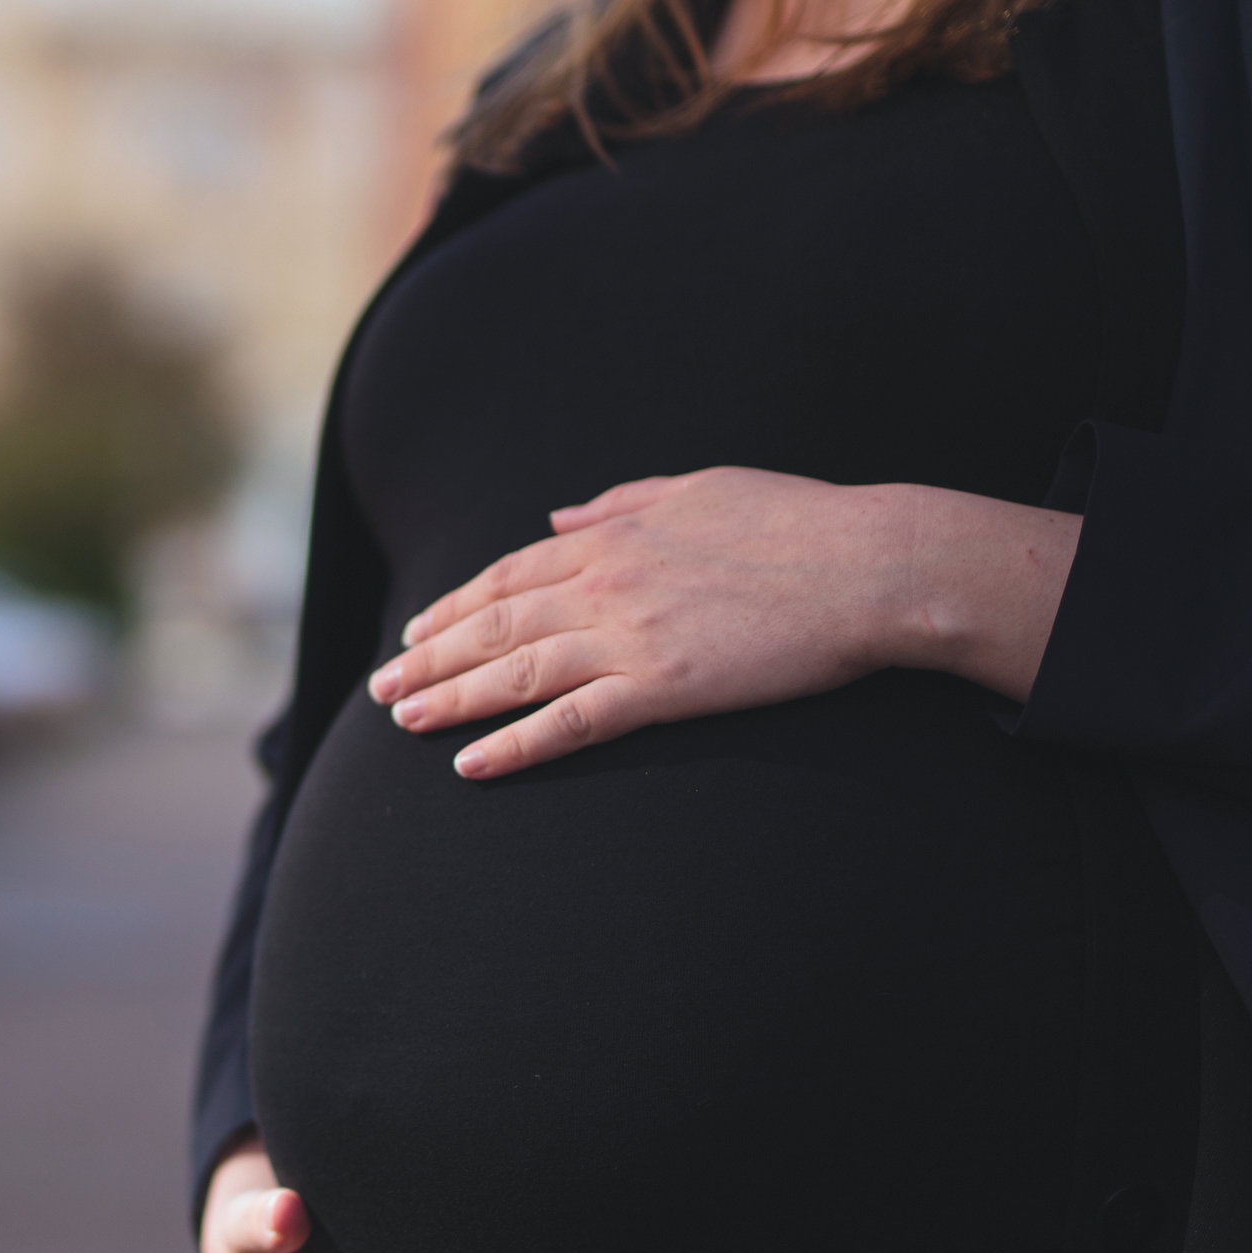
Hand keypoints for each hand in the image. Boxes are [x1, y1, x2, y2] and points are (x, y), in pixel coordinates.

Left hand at [368, 469, 1078, 779]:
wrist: (867, 564)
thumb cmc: (797, 522)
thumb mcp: (698, 489)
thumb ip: (620, 504)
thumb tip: (561, 519)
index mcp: (612, 535)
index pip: (511, 574)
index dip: (457, 605)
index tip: (419, 629)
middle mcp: (605, 582)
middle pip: (494, 624)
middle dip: (430, 656)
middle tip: (383, 686)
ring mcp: (630, 636)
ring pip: (514, 671)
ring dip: (450, 698)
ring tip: (402, 720)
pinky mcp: (663, 687)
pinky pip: (569, 723)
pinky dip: (514, 744)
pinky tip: (471, 764)